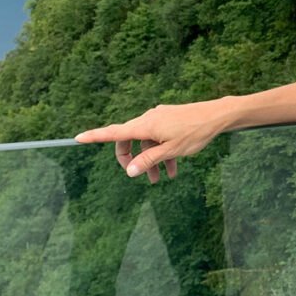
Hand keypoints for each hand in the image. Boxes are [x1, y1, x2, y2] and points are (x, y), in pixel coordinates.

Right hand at [75, 100, 230, 182]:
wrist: (217, 116)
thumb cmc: (195, 132)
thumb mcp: (171, 151)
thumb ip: (148, 161)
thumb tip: (129, 171)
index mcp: (145, 125)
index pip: (114, 132)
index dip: (95, 136)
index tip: (78, 138)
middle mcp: (148, 119)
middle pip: (129, 139)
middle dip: (132, 159)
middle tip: (141, 177)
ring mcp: (159, 118)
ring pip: (147, 142)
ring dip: (152, 160)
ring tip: (163, 179)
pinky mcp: (169, 120)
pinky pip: (158, 138)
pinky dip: (162, 152)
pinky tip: (173, 169)